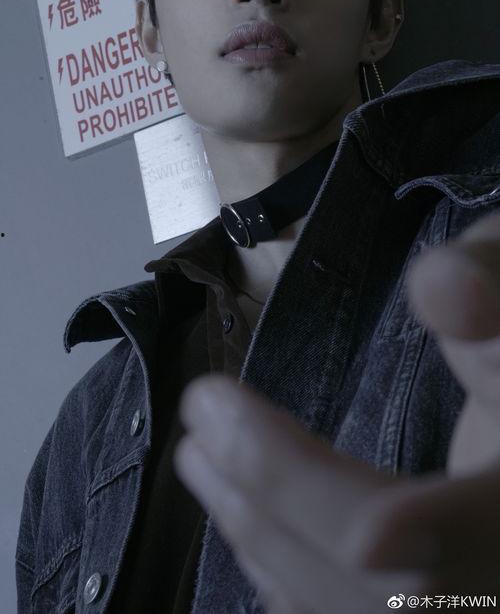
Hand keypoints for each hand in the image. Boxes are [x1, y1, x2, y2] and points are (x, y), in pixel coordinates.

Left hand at [173, 211, 499, 611]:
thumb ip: (493, 283)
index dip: (319, 494)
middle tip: (198, 426)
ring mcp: (479, 590)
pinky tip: (250, 525)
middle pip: (384, 594)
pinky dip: (295, 575)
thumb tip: (440, 289)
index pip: (422, 534)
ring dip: (265, 539)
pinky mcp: (457, 586)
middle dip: (269, 505)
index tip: (216, 410)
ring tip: (201, 461)